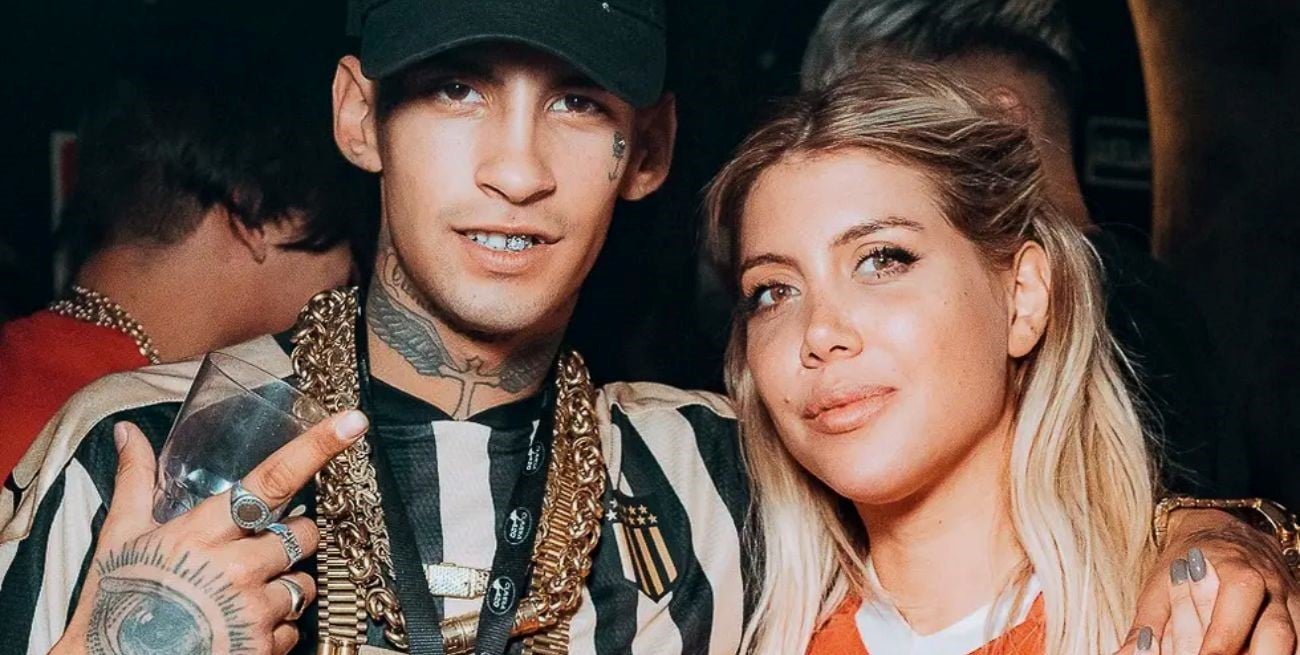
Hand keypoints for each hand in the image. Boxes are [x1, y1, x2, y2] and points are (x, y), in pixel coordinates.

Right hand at [53, 410, 368, 654]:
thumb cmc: (116, 602)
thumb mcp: (121, 537)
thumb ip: (136, 482)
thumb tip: (130, 433)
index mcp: (205, 532)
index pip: (273, 479)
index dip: (316, 447)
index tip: (352, 422)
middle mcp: (238, 568)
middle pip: (303, 532)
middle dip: (287, 538)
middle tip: (252, 551)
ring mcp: (254, 609)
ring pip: (304, 582)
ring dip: (283, 584)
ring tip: (240, 594)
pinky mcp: (264, 647)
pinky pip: (296, 627)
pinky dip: (276, 626)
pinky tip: (241, 625)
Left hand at [1117, 509, 1299, 654]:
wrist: (1222, 532)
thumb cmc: (1185, 564)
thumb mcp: (1160, 586)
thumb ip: (1145, 624)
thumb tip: (1124, 654)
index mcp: (1237, 574)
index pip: (1233, 615)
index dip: (1218, 645)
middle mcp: (1271, 588)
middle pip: (1276, 633)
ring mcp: (1290, 602)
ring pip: (1296, 640)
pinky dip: (1289, 654)